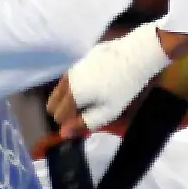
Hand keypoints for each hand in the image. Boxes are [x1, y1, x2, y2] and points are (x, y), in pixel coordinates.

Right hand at [46, 22, 170, 136]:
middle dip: (65, 109)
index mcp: (72, 94)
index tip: (87, 119)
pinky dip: (77, 83)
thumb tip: (63, 133)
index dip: (70, 122)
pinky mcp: (81, 59)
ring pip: (60, 88)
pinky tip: (96, 82)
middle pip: (52, 102)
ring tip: (93, 97)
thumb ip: (84, 123)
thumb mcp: (108, 112)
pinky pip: (71, 77)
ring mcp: (72, 67)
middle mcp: (67, 80)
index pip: (57, 116)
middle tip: (87, 110)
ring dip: (70, 96)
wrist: (135, 55)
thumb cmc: (123, 87)